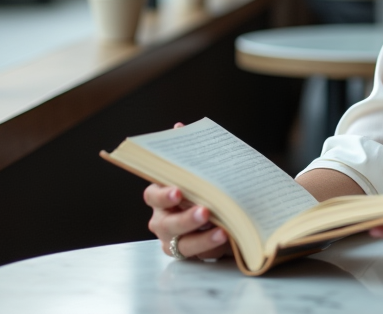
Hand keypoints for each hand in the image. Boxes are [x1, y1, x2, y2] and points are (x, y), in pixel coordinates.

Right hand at [144, 122, 230, 259]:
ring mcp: (174, 240)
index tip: (178, 191)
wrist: (219, 209)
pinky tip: (228, 238)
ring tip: (222, 231)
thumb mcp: (199, 170)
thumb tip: (179, 127)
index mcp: (161, 195)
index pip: (154, 194)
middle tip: (205, 212)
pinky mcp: (191, 255)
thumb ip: (190, 153)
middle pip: (167, 223)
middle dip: (186, 218)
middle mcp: (162, 219)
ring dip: (202, 239)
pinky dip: (213, 247)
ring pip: (182, 244)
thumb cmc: (201, 186)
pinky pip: (201, 255)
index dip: (163, 194)